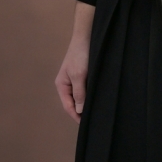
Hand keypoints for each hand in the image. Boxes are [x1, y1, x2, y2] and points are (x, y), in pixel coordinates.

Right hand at [55, 2, 94, 120]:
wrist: (88, 36)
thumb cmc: (81, 55)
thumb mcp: (79, 75)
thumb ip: (79, 93)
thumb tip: (79, 111)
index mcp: (61, 85)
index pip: (68, 106)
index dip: (76, 116)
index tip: (87, 125)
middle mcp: (67, 84)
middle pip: (74, 103)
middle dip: (82, 111)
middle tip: (94, 120)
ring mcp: (75, 80)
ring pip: (81, 97)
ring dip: (87, 103)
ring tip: (98, 112)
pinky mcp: (84, 75)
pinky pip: (86, 90)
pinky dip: (91, 95)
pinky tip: (99, 99)